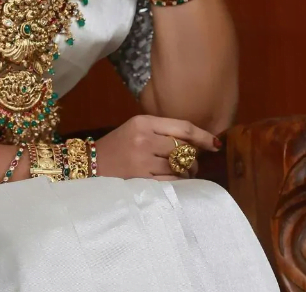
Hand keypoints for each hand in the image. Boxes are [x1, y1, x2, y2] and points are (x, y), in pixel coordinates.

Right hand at [92, 115, 219, 180]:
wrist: (90, 164)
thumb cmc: (117, 145)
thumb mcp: (135, 128)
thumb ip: (161, 130)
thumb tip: (195, 142)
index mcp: (143, 122)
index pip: (182, 127)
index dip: (202, 136)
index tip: (215, 143)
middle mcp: (144, 139)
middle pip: (183, 149)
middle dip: (192, 158)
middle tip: (191, 163)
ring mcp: (143, 161)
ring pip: (179, 168)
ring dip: (186, 172)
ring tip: (181, 173)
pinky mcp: (141, 179)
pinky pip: (171, 182)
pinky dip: (177, 182)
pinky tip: (175, 181)